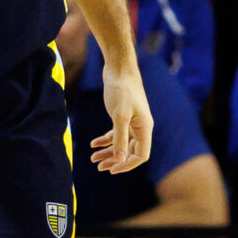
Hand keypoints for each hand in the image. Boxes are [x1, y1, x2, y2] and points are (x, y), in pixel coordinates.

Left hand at [90, 60, 152, 175]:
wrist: (119, 68)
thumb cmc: (122, 90)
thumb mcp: (119, 116)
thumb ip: (120, 138)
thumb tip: (121, 159)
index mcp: (145, 128)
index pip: (141, 155)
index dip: (127, 165)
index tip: (111, 169)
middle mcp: (141, 127)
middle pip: (130, 152)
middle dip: (115, 160)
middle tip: (99, 167)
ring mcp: (132, 122)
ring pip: (122, 144)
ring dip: (108, 152)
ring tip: (93, 159)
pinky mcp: (123, 116)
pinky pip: (115, 134)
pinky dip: (105, 140)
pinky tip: (93, 144)